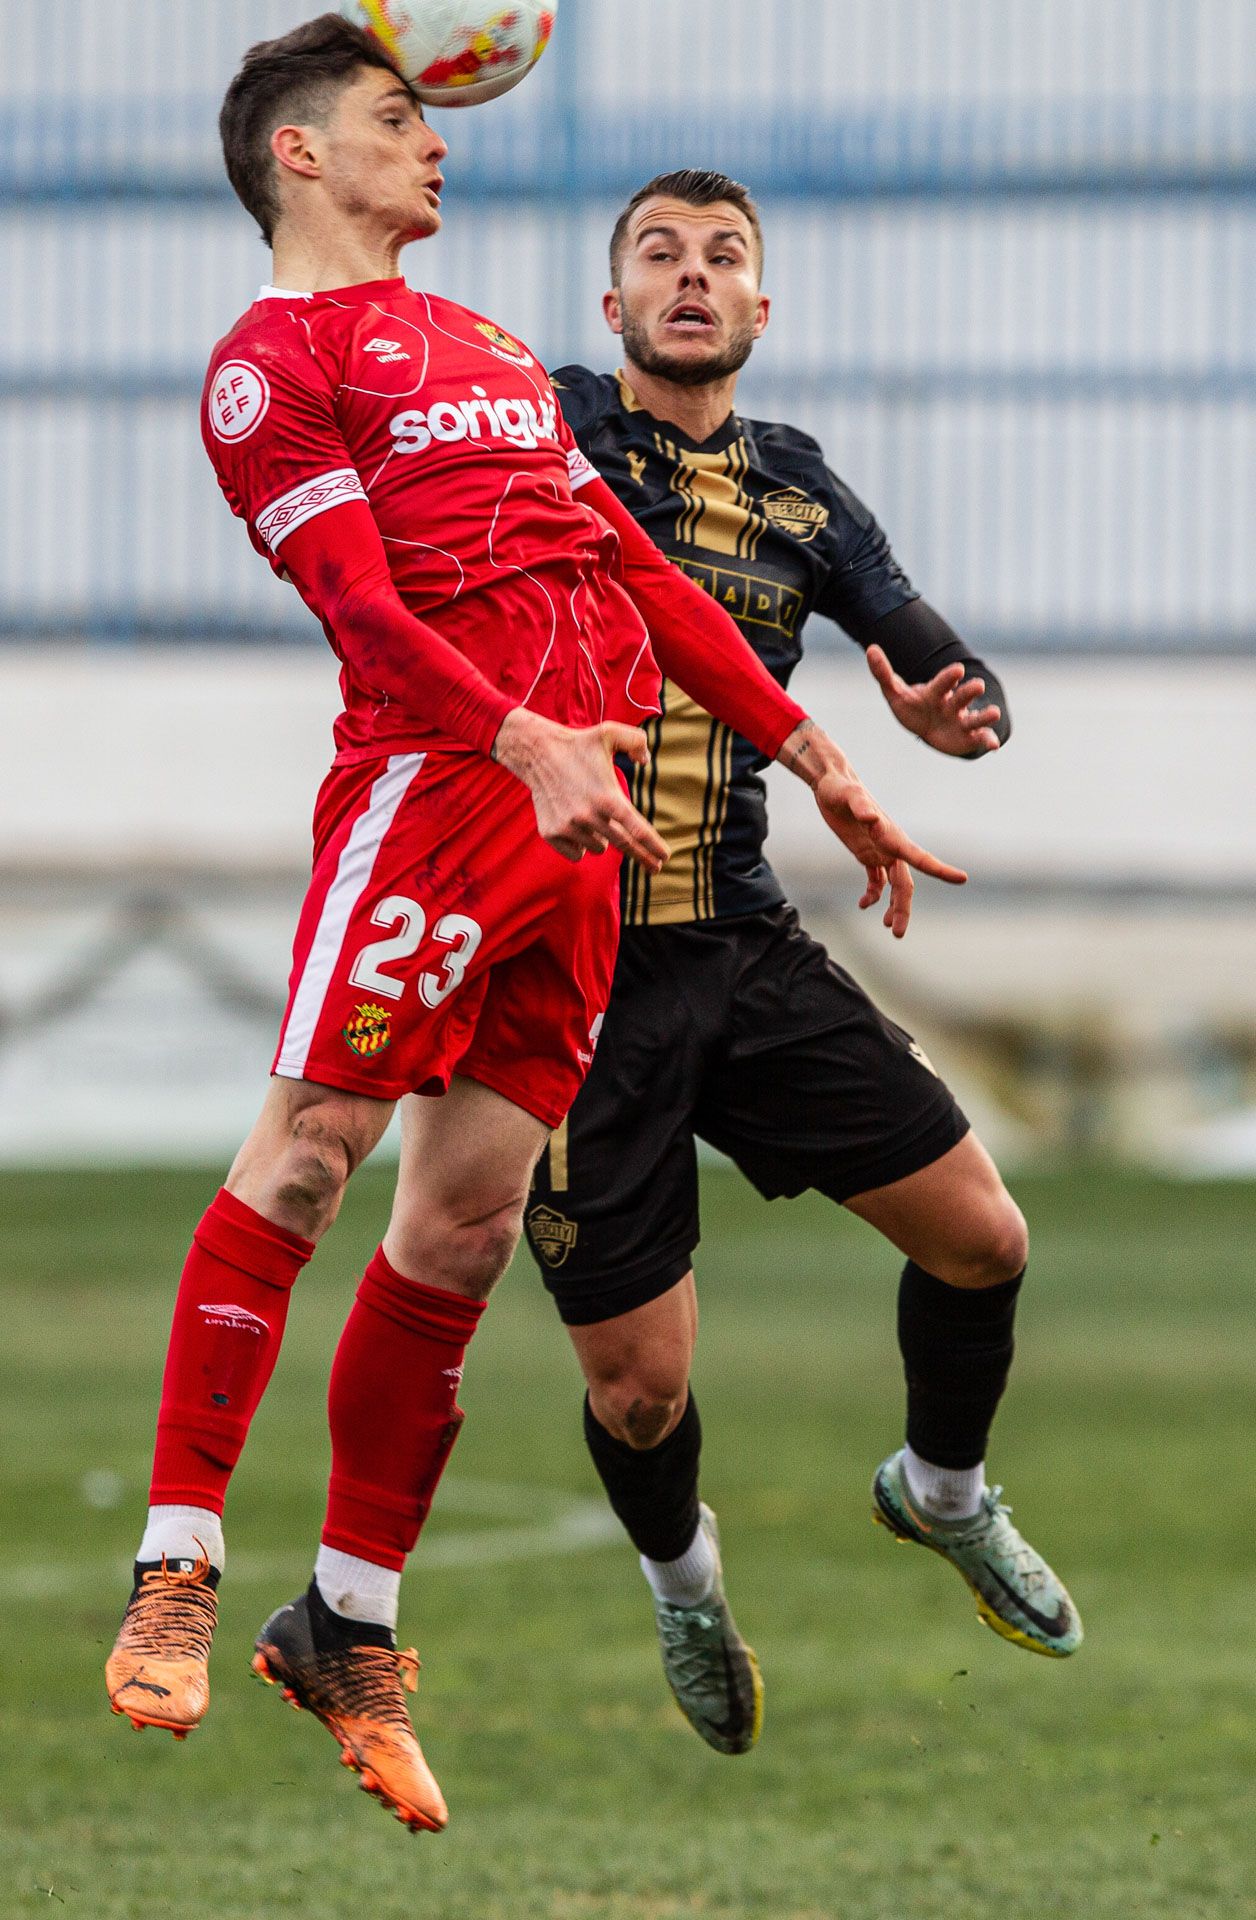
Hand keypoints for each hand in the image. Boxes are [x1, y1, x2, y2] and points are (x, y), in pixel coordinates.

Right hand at [492, 709, 668, 871]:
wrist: (537, 753)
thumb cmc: (578, 744)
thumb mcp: (610, 733)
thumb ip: (636, 742)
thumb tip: (645, 761)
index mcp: (607, 797)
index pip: (637, 830)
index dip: (653, 846)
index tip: (665, 858)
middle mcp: (589, 816)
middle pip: (623, 845)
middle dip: (643, 857)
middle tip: (655, 868)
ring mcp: (569, 827)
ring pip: (599, 848)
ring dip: (603, 838)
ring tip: (592, 815)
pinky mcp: (552, 833)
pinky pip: (576, 853)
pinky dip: (580, 845)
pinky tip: (576, 826)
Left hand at [814, 766, 966, 936]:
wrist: (832, 783)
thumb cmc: (840, 788)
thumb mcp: (847, 796)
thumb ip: (860, 806)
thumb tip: (871, 818)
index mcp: (891, 835)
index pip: (918, 857)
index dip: (940, 869)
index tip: (962, 879)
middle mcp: (890, 846)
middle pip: (904, 883)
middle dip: (903, 908)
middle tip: (897, 934)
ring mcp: (880, 851)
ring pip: (894, 886)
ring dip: (893, 907)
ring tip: (889, 928)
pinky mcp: (866, 853)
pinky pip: (876, 880)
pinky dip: (873, 895)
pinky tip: (863, 905)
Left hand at [866, 645, 1001, 756]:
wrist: (928, 728)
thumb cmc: (913, 707)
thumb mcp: (895, 692)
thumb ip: (883, 673)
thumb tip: (870, 648)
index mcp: (937, 692)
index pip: (943, 683)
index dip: (948, 677)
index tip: (957, 670)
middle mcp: (953, 704)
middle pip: (962, 697)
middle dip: (970, 691)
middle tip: (977, 685)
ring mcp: (962, 721)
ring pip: (975, 718)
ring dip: (985, 716)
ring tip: (994, 713)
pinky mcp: (969, 738)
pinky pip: (980, 739)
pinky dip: (988, 740)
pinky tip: (994, 746)